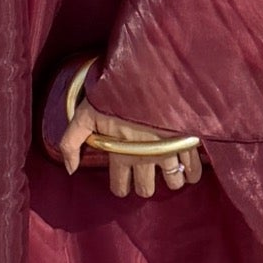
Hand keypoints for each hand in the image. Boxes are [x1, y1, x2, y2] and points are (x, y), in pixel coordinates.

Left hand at [59, 92, 205, 199]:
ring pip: (173, 181)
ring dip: (171, 179)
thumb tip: (70, 170)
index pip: (120, 186)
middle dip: (145, 185)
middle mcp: (144, 158)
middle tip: (146, 174)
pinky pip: (193, 168)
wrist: (147, 73)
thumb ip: (71, 142)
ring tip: (170, 171)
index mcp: (120, 155)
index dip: (121, 186)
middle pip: (147, 188)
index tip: (124, 181)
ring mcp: (168, 151)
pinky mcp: (187, 141)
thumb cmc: (114, 92)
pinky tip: (189, 170)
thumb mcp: (85, 114)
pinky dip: (192, 172)